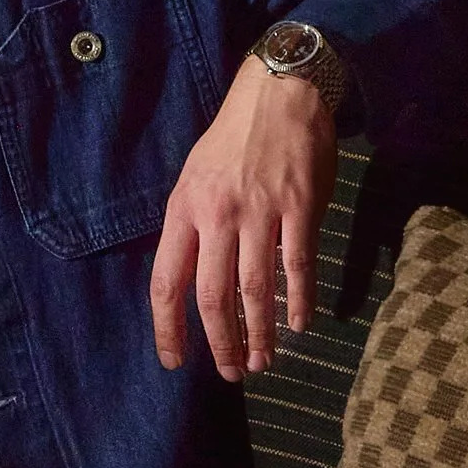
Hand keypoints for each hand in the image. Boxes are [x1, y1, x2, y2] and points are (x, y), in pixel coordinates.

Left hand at [150, 55, 337, 380]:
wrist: (278, 93)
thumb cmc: (233, 140)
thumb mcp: (194, 178)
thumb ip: (191, 227)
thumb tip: (189, 280)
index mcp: (184, 209)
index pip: (167, 281)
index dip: (168, 328)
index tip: (174, 360)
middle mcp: (217, 215)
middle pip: (212, 296)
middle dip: (220, 343)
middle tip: (231, 373)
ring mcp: (260, 212)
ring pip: (256, 289)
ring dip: (260, 333)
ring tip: (262, 360)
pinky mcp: (299, 208)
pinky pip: (298, 266)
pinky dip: (299, 302)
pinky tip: (300, 325)